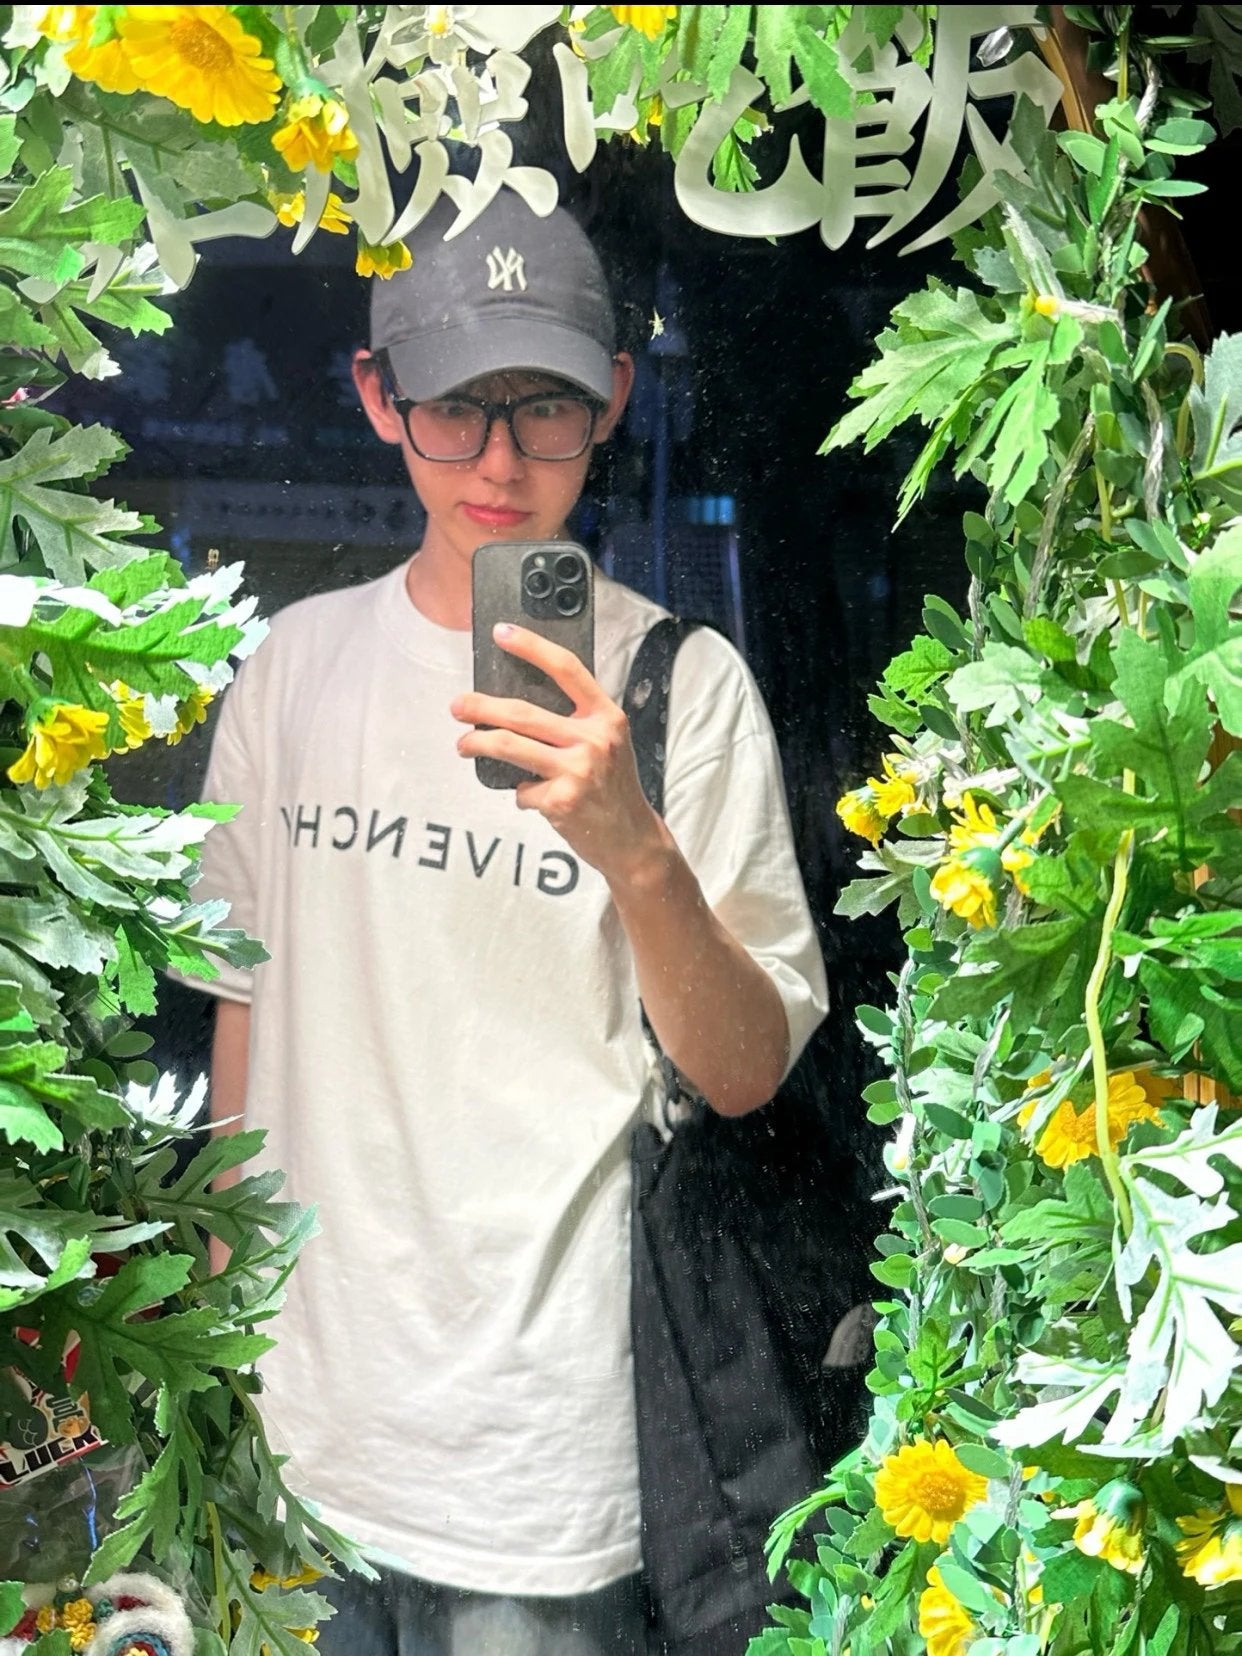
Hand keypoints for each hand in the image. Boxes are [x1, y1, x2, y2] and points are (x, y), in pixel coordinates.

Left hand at [450, 623, 667, 882]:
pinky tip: (532, 797)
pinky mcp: (560, 801)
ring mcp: (577, 771)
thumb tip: (516, 707)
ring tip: (463, 744)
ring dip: (477, 743)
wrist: (631, 838)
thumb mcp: (608, 742)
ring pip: (509, 746)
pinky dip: (520, 793)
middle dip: (481, 706)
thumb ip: (577, 721)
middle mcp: (594, 739)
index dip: (532, 647)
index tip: (502, 632)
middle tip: (457, 706)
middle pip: (522, 712)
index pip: (567, 669)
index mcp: (607, 716)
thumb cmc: (613, 786)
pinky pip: (520, 789)